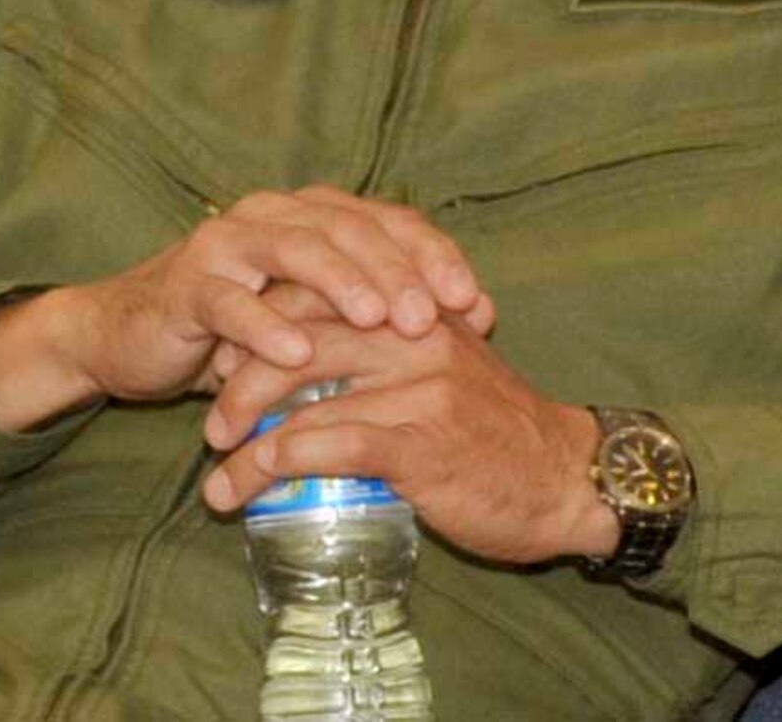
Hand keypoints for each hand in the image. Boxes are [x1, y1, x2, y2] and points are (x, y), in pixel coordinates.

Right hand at [0, 187, 489, 432]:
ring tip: (380, 320)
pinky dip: (264, 326)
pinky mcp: (187, 283)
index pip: (389, 222)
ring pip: (296, 250)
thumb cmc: (240, 334)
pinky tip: (297, 355)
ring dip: (342, 284)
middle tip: (434, 318)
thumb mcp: (319, 322)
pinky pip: (230, 301)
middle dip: (398, 272)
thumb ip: (383, 314)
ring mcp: (229, 243)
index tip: (475, 304)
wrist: (133, 338)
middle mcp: (276, 214)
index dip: (435, 257)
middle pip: (350, 230)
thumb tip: (479, 320)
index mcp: (315, 216)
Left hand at [200, 314, 618, 565]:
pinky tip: (241, 488)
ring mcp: (416, 387)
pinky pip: (324, 446)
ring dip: (244, 437)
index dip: (263, 324)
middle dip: (241, 379)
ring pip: (302, 396)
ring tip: (216, 474)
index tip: (228, 363)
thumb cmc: (501, 433)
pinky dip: (271, 466)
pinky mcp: (417, 443)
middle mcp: (414, 335)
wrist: (567, 479)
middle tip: (214, 422)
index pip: (321, 292)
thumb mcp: (449, 370)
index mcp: (417, 309)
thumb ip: (393, 356)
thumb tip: (316, 375)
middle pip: (298, 336)